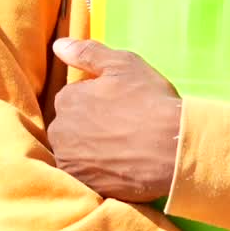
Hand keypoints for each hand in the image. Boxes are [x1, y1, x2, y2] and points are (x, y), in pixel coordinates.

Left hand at [48, 39, 180, 201]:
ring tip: (122, 148)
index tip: (120, 104)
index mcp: (67, 99)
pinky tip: (119, 166)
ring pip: (76, 150)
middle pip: (71, 125)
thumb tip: (58, 45)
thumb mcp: (123, 64)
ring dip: (91, 148)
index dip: (98, 99)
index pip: (74, 96)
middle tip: (122, 127)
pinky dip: (98, 170)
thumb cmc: (149, 101)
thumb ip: (88, 52)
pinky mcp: (83, 185)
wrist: (171, 149)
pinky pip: (86, 174)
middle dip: (89, 124)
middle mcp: (60, 132)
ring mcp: (70, 161)